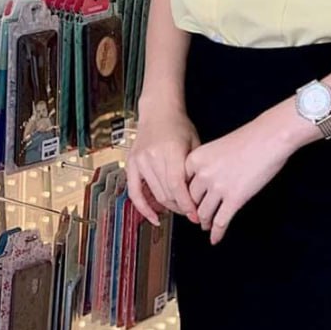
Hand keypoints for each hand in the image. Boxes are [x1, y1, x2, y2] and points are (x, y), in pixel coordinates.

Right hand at [127, 101, 200, 226]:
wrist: (158, 111)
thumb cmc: (179, 126)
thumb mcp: (194, 143)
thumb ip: (194, 169)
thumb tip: (199, 197)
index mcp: (170, 150)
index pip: (177, 185)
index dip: (187, 204)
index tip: (196, 215)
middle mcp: (153, 156)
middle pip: (166, 193)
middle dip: (180, 207)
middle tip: (191, 213)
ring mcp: (140, 160)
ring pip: (154, 194)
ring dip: (168, 207)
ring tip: (179, 210)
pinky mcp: (131, 164)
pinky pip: (134, 192)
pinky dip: (143, 208)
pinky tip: (154, 218)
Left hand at [185, 113, 295, 245]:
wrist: (270, 137)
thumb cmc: (249, 138)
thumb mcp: (216, 147)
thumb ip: (206, 165)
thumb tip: (203, 185)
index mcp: (196, 159)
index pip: (181, 185)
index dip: (184, 197)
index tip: (186, 204)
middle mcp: (203, 174)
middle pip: (191, 201)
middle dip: (194, 211)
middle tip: (196, 216)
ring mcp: (218, 187)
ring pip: (204, 214)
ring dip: (205, 223)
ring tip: (206, 226)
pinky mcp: (235, 198)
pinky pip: (221, 222)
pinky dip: (217, 233)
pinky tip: (215, 239)